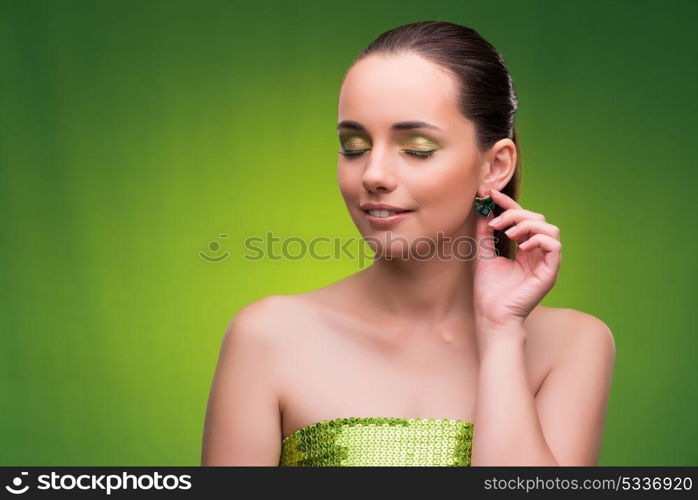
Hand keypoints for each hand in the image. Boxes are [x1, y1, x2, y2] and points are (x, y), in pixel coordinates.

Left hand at [473, 188, 561, 330]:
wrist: (492, 316)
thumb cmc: (489, 290)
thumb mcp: (484, 254)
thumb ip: (485, 233)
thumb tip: (482, 209)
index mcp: (525, 249)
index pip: (523, 218)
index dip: (509, 204)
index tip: (491, 194)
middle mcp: (538, 253)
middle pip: (538, 219)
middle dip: (515, 214)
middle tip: (496, 222)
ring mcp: (546, 262)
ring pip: (550, 228)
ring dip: (527, 225)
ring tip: (508, 234)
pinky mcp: (550, 272)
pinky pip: (554, 246)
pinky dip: (538, 240)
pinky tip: (520, 247)